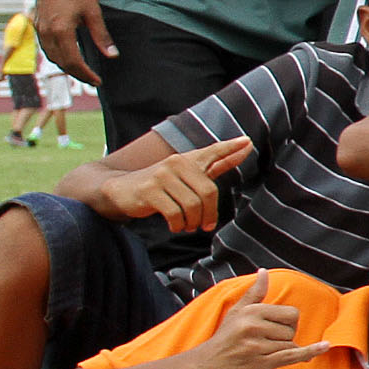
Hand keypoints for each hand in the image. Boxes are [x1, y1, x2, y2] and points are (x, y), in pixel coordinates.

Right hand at [34, 0, 117, 84]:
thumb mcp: (93, 12)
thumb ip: (101, 36)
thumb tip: (112, 55)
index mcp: (61, 31)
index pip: (73, 61)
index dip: (85, 74)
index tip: (97, 81)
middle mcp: (47, 33)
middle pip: (61, 63)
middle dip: (77, 74)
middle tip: (92, 80)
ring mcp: (40, 30)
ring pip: (52, 57)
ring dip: (67, 67)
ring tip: (83, 72)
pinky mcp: (38, 27)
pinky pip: (46, 49)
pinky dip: (58, 57)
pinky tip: (69, 57)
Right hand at [104, 135, 253, 234]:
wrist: (120, 190)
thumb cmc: (162, 184)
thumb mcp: (190, 174)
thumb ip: (218, 162)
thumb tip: (247, 145)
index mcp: (189, 159)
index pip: (213, 152)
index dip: (230, 148)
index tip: (248, 142)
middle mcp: (176, 162)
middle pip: (207, 192)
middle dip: (208, 214)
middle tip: (203, 225)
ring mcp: (161, 175)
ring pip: (192, 205)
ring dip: (192, 222)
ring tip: (187, 226)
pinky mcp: (149, 190)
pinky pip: (174, 213)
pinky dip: (178, 224)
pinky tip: (175, 225)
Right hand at [187, 290, 321, 368]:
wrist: (202, 368)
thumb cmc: (222, 339)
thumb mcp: (236, 312)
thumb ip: (254, 293)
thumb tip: (264, 272)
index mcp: (251, 311)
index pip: (291, 314)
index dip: (287, 323)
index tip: (273, 330)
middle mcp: (254, 326)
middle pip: (292, 330)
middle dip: (285, 337)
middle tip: (263, 343)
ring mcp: (257, 346)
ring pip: (290, 345)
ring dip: (280, 352)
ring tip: (259, 354)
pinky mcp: (260, 364)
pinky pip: (292, 356)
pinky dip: (310, 352)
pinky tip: (325, 347)